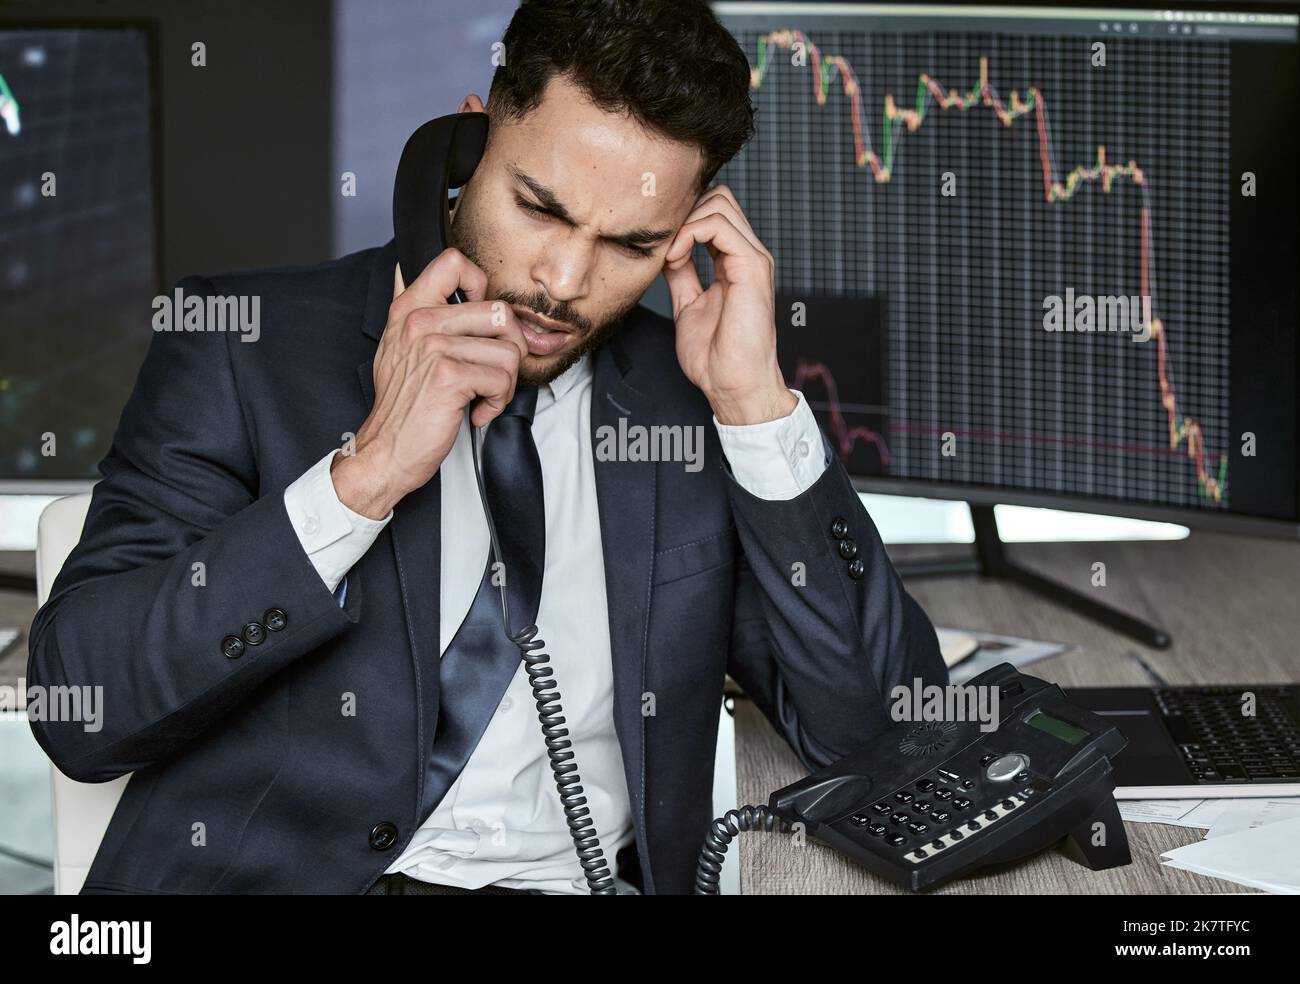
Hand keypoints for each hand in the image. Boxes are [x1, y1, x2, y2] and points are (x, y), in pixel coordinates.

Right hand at [331, 248, 528, 517]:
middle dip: (510, 348)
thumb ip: (413, 310)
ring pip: (508, 350)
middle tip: (493, 372)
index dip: (482, 286)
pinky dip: (497, 402)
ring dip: (504, 383)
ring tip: (481, 396)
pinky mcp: (449, 376)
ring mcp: (434, 347)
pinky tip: (476, 411)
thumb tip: (408, 272)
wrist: (386, 450)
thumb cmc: (402, 404)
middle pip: (500, 311)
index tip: (481, 320)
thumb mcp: (397, 346)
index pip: (453, 263)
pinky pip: (502, 379)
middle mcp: (420, 321)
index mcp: (409, 308)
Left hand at [662, 185, 795, 424]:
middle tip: (662, 243)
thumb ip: (681, 274)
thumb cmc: (715, 357)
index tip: (657, 244)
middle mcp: (746, 255)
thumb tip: (665, 250)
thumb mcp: (687, 305)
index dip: (681, 219)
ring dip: (684, 222)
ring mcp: (752, 258)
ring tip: (668, 254)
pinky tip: (676, 256)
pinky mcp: (752, 266)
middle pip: (719, 197)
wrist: (732, 384)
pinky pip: (720, 225)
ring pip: (720, 202)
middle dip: (683, 211)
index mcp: (734, 263)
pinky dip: (690, 233)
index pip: (712, 213)